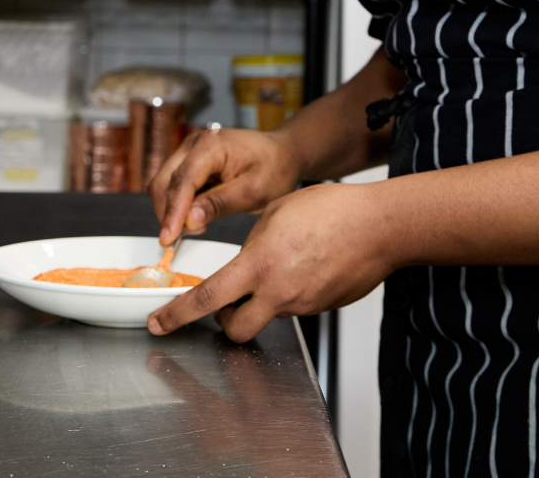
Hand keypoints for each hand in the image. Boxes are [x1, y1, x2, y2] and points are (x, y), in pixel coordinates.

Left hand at [148, 180, 395, 341]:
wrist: (379, 226)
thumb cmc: (331, 209)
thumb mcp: (276, 212)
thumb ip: (254, 242)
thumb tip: (248, 260)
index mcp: (259, 264)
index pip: (206, 299)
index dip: (177, 314)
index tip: (159, 323)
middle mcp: (278, 292)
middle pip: (234, 329)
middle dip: (223, 321)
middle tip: (223, 302)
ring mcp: (302, 304)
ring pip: (267, 316)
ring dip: (260, 303)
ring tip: (279, 268)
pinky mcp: (322, 307)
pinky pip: (295, 307)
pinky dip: (290, 293)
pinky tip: (306, 267)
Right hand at [149, 127, 304, 245]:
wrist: (282, 154)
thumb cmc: (274, 168)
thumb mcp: (253, 192)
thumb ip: (219, 204)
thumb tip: (189, 220)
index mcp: (213, 145)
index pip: (183, 180)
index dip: (173, 211)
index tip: (168, 238)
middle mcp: (195, 144)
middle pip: (165, 181)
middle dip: (169, 213)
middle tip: (183, 238)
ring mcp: (189, 150)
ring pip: (164, 184)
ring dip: (172, 209)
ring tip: (197, 226)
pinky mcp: (189, 161)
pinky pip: (173, 185)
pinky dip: (178, 204)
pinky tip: (197, 215)